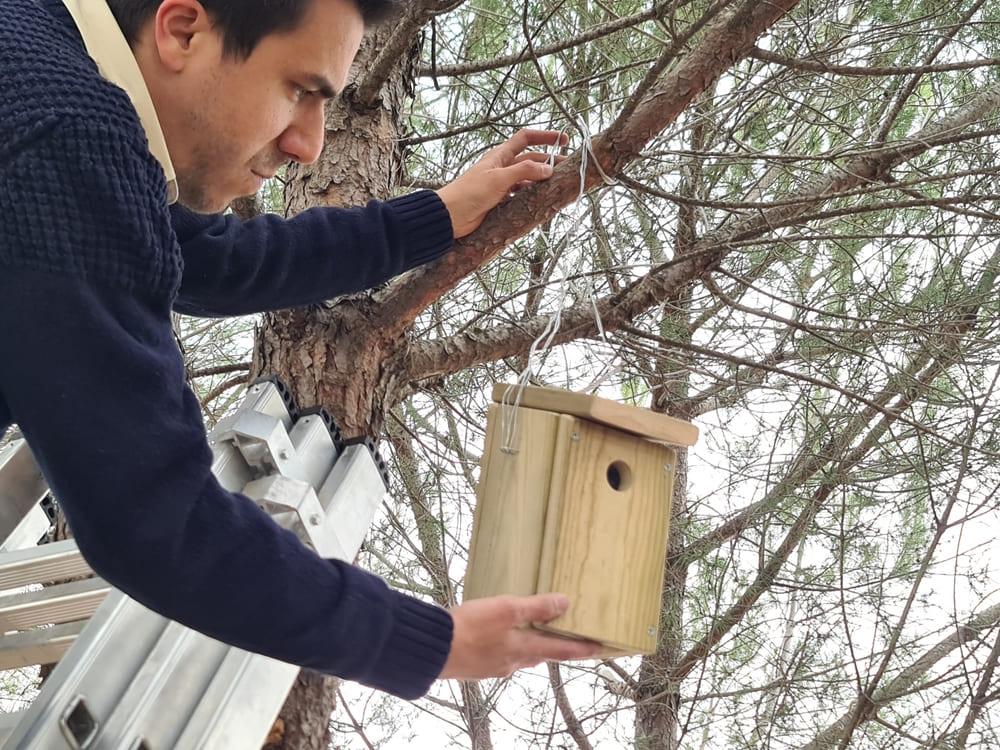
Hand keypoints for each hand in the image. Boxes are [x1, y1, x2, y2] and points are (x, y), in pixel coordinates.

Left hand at [436, 129, 567, 238]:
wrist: (451, 215)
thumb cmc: (470, 193)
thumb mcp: (499, 178)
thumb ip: (524, 171)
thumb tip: (548, 168)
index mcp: (500, 155)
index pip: (526, 139)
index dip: (545, 136)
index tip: (563, 140)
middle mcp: (502, 167)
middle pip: (530, 159)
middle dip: (549, 162)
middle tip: (566, 170)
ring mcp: (501, 184)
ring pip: (527, 178)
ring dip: (541, 179)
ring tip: (557, 185)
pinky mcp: (500, 200)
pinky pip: (521, 194)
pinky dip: (532, 194)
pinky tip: (541, 198)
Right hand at [439, 593, 602, 680]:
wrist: (433, 649)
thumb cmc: (470, 628)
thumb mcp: (506, 610)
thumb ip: (536, 607)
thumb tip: (565, 604)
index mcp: (523, 649)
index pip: (560, 650)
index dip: (581, 648)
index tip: (600, 648)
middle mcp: (511, 662)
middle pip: (540, 654)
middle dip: (554, 647)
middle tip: (568, 640)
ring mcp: (492, 666)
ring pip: (518, 655)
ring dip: (529, 646)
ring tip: (533, 634)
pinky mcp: (475, 664)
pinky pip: (499, 655)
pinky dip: (506, 645)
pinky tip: (497, 637)